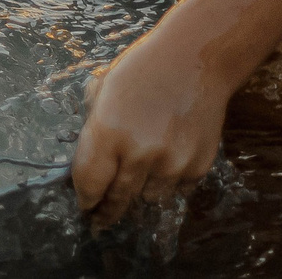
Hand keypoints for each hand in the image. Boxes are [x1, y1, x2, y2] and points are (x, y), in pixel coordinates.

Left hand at [70, 29, 228, 224]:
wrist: (196, 60)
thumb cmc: (142, 69)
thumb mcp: (104, 90)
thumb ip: (94, 127)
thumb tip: (88, 160)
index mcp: (108, 131)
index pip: (89, 182)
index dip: (85, 199)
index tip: (85, 208)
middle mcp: (139, 153)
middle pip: (117, 199)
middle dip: (107, 211)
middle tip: (101, 220)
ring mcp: (171, 163)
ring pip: (148, 198)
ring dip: (140, 193)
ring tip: (138, 179)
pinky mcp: (197, 167)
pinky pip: (176, 189)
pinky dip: (168, 182)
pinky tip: (166, 162)